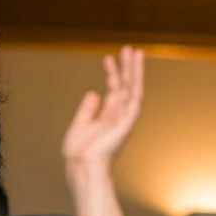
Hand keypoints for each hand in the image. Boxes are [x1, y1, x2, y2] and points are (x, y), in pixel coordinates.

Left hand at [61, 46, 144, 171]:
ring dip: (134, 69)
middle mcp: (119, 117)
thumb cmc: (79, 152)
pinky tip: (136, 69)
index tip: (108, 58)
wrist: (81, 166)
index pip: (114, 90)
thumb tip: (93, 93)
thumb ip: (87, 109)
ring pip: (132, 88)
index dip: (112, 73)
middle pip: (126, 86)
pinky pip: (134, 98)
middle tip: (128, 48)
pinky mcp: (127, 122)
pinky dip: (135, 83)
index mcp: (108, 118)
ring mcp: (124, 119)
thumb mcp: (79, 125)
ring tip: (134, 51)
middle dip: (128, 67)